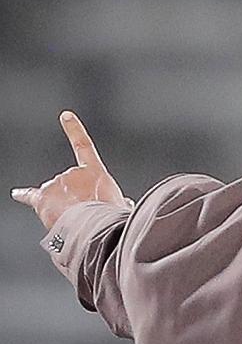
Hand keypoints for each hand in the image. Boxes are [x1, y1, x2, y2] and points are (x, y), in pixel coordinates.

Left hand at [12, 111, 128, 231]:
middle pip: (69, 185)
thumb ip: (117, 200)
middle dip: (76, 199)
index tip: (65, 116)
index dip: (74, 130)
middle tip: (88, 214)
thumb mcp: (123, 205)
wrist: (98, 228)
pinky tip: (17, 194)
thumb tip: (119, 203)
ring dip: (63, 208)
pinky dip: (24, 195)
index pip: (83, 146)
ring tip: (76, 222)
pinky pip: (30, 195)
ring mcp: (55, 185)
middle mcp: (72, 173)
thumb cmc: (113, 218)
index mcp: (95, 173)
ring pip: (55, 196)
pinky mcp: (43, 199)